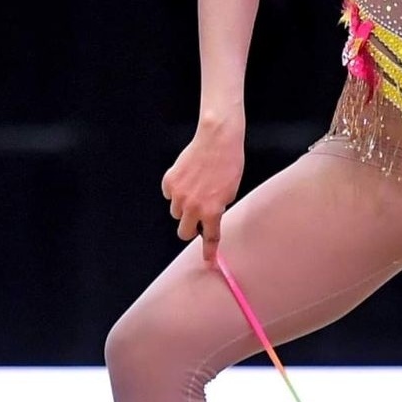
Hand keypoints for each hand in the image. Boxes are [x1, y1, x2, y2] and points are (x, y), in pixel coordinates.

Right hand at [161, 119, 243, 262]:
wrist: (218, 139)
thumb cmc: (229, 164)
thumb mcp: (231, 190)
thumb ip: (219, 207)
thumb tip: (210, 217)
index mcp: (212, 210)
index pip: (209, 237)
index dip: (208, 251)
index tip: (208, 261)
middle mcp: (192, 206)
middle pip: (183, 232)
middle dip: (189, 228)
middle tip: (197, 219)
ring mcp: (178, 194)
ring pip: (175, 212)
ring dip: (184, 207)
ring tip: (196, 189)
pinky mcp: (169, 182)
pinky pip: (169, 195)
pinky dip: (176, 191)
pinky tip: (188, 178)